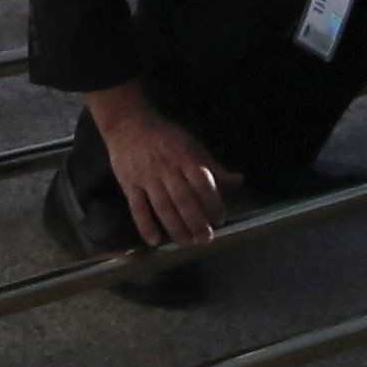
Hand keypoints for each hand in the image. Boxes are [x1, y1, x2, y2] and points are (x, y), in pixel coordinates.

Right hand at [90, 86, 220, 247]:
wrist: (128, 124)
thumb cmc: (165, 136)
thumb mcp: (192, 145)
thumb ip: (213, 167)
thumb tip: (238, 181)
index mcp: (185, 156)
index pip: (202, 182)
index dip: (212, 202)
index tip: (219, 219)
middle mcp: (166, 167)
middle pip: (183, 198)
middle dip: (196, 221)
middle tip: (206, 238)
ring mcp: (146, 177)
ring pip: (162, 206)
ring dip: (176, 227)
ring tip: (187, 242)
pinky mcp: (129, 184)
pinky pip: (137, 207)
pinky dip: (145, 225)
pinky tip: (155, 241)